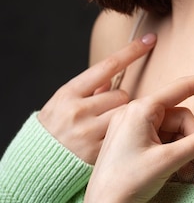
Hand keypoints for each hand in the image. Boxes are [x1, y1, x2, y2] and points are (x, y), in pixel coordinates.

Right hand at [37, 34, 156, 163]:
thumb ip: (91, 88)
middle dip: (118, 101)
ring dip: (120, 117)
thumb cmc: (54, 126)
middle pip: (121, 95)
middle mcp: (77, 111)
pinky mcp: (96, 154)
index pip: (108, 65)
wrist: (35, 163)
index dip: (132, 51)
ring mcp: (87, 134)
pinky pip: (121, 135)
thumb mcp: (65, 100)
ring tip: (104, 126)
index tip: (150, 39)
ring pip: (123, 114)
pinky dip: (119, 135)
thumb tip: (116, 72)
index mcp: (68, 93)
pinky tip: (111, 141)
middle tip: (104, 112)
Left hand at [83, 66, 193, 202]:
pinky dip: (173, 151)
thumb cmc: (127, 183)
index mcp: (141, 109)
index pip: (181, 88)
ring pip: (172, 129)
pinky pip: (161, 137)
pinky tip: (174, 170)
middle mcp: (134, 112)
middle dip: (193, 138)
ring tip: (185, 172)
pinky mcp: (130, 140)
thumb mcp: (169, 160)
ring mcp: (131, 126)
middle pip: (179, 116)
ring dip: (184, 148)